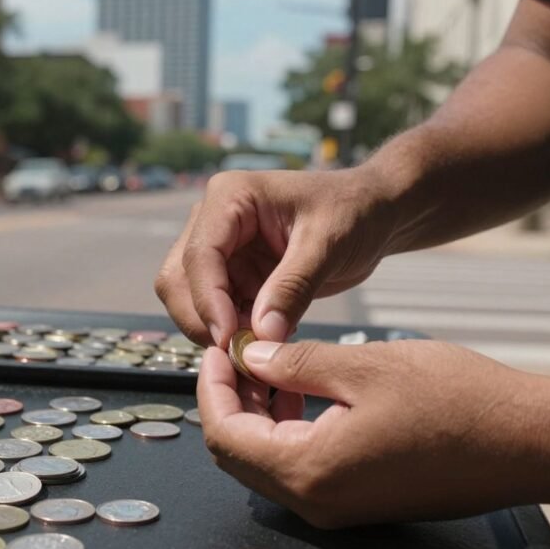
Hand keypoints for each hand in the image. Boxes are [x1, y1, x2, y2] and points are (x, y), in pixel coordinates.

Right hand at [154, 167, 399, 347]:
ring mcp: (219, 250)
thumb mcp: (328, 244)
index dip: (208, 300)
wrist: (371, 213)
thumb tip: (262, 335)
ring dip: (215, 330)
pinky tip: (265, 342)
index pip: (200, 255)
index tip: (229, 339)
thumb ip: (293, 287)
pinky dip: (232, 333)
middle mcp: (212, 221)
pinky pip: (216, 313)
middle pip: (178, 280)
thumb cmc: (353, 211)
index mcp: (229, 196)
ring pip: (188, 301)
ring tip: (259, 347)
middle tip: (240, 352)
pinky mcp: (232, 276)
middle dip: (202, 320)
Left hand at [197, 339, 549, 528]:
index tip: (219, 347)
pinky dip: (288, 430)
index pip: (223, 434)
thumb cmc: (457, 402)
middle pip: (238, 454)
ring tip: (271, 364)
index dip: (212, 386)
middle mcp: (317, 502)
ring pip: (268, 461)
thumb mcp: (363, 366)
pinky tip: (304, 391)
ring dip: (258, 414)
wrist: (530, 442)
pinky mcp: (361, 500)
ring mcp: (340, 507)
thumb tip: (250, 358)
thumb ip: (295, 363)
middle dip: (229, 400)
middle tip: (239, 352)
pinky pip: (302, 468)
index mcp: (309, 471)